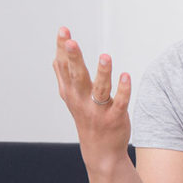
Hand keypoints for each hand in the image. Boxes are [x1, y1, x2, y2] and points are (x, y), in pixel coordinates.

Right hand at [52, 27, 131, 171]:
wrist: (101, 152)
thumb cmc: (87, 119)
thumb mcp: (72, 99)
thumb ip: (64, 77)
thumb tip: (57, 55)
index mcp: (70, 93)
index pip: (64, 68)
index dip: (64, 49)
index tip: (64, 30)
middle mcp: (81, 101)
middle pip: (77, 76)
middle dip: (73, 59)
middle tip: (71, 41)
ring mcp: (98, 110)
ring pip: (100, 89)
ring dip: (102, 73)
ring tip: (105, 56)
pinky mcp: (115, 118)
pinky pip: (120, 102)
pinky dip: (123, 90)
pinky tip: (126, 75)